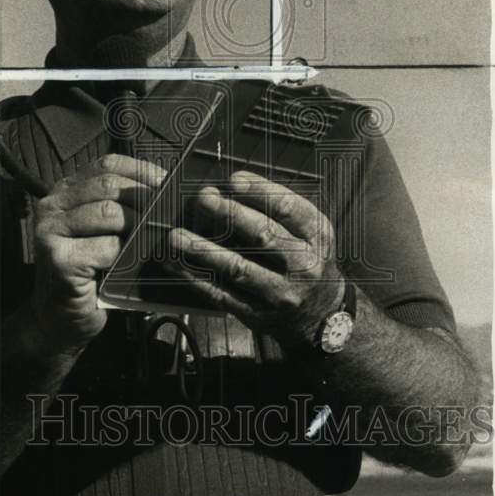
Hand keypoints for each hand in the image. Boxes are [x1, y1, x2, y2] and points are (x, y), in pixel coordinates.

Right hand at [30, 153, 165, 354]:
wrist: (59, 320)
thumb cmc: (91, 275)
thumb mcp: (105, 233)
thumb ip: (123, 209)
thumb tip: (168, 193)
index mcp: (65, 192)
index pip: (107, 165)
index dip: (141, 170)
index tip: (168, 183)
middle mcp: (52, 205)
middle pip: (108, 185)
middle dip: (146, 197)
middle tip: (171, 212)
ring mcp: (50, 231)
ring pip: (108, 212)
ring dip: (139, 225)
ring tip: (154, 238)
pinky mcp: (57, 259)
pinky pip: (105, 247)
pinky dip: (126, 254)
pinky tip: (130, 264)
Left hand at [165, 170, 344, 347]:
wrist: (319, 316)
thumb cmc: (305, 260)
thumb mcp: (309, 232)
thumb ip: (278, 209)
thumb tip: (231, 185)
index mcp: (317, 236)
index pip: (290, 209)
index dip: (261, 191)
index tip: (234, 179)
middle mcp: (303, 265)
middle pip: (264, 236)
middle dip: (231, 215)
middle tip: (204, 198)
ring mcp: (280, 293)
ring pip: (239, 269)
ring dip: (204, 250)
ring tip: (177, 235)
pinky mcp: (258, 314)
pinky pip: (222, 294)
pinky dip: (195, 278)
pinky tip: (175, 264)